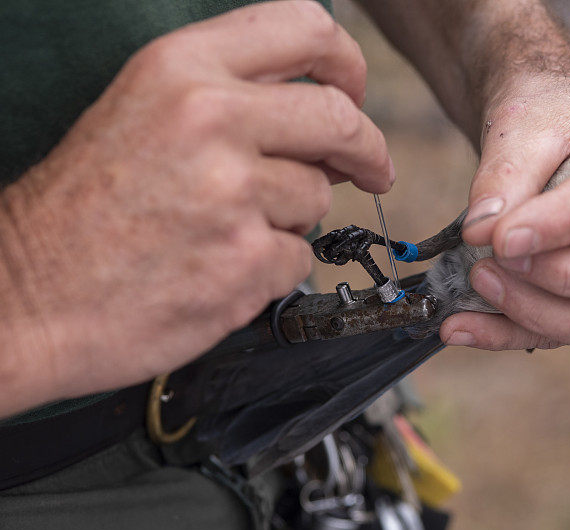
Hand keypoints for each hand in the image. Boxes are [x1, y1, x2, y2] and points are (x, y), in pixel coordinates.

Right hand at [0, 1, 392, 415]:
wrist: (29, 294)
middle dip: (367, 150)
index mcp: (182, 68)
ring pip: (317, 198)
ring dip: (292, 218)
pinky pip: (299, 258)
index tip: (355, 96)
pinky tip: (221, 268)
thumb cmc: (83, 208)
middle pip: (340, 119)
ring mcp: (232, 193)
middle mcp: (211, 118)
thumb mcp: (143, 110)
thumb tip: (321, 115)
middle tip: (372, 169)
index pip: (306, 30)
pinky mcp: (245, 261)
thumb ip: (230, 95)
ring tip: (228, 230)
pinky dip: (273, 267)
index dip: (348, 64)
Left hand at [441, 77, 569, 351]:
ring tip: (478, 279)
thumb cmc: (546, 116)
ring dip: (544, 314)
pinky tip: (461, 326)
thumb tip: (482, 234)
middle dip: (567, 278)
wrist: (542, 130)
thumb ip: (507, 176)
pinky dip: (512, 334)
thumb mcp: (524, 126)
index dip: (567, 219)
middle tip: (495, 256)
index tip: (502, 238)